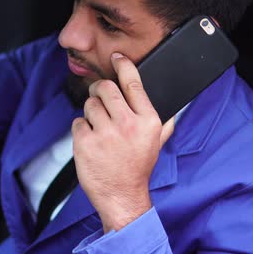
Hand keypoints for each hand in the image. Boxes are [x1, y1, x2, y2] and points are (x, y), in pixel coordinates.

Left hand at [72, 52, 174, 232]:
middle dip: (99, 89)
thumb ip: (164, 121)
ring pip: (90, 104)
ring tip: (99, 129)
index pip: (134, 83)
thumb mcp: (157, 143)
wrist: (121, 196)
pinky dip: (81, 129)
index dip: (124, 65)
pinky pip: (78, 122)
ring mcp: (105, 133)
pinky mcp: (85, 143)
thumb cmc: (138, 168)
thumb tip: (174, 102)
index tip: (117, 57)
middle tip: (99, 96)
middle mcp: (127, 124)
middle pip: (106, 88)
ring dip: (91, 112)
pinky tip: (91, 142)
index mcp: (148, 121)